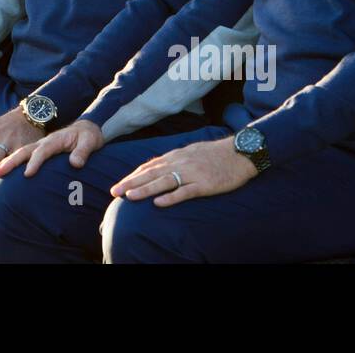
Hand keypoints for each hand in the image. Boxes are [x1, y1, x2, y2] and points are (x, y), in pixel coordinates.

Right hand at [0, 119, 104, 178]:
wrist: (84, 128)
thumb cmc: (87, 137)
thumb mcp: (90, 142)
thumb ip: (83, 152)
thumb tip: (75, 164)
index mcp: (54, 140)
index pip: (42, 151)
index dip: (34, 162)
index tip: (27, 174)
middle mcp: (41, 142)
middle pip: (22, 152)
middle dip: (8, 162)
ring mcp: (36, 145)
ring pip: (16, 153)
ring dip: (2, 162)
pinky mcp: (34, 150)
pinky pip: (16, 155)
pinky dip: (3, 161)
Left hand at [109, 136, 256, 206]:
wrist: (240, 152)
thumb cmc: (215, 153)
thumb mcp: (190, 151)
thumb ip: (173, 159)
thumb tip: (156, 166)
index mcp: (176, 156)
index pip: (149, 166)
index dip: (132, 176)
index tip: (119, 184)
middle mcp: (180, 163)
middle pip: (151, 173)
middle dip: (131, 183)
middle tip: (114, 191)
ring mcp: (192, 174)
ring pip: (164, 182)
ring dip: (145, 190)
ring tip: (129, 197)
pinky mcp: (204, 184)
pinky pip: (185, 191)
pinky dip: (171, 197)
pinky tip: (158, 203)